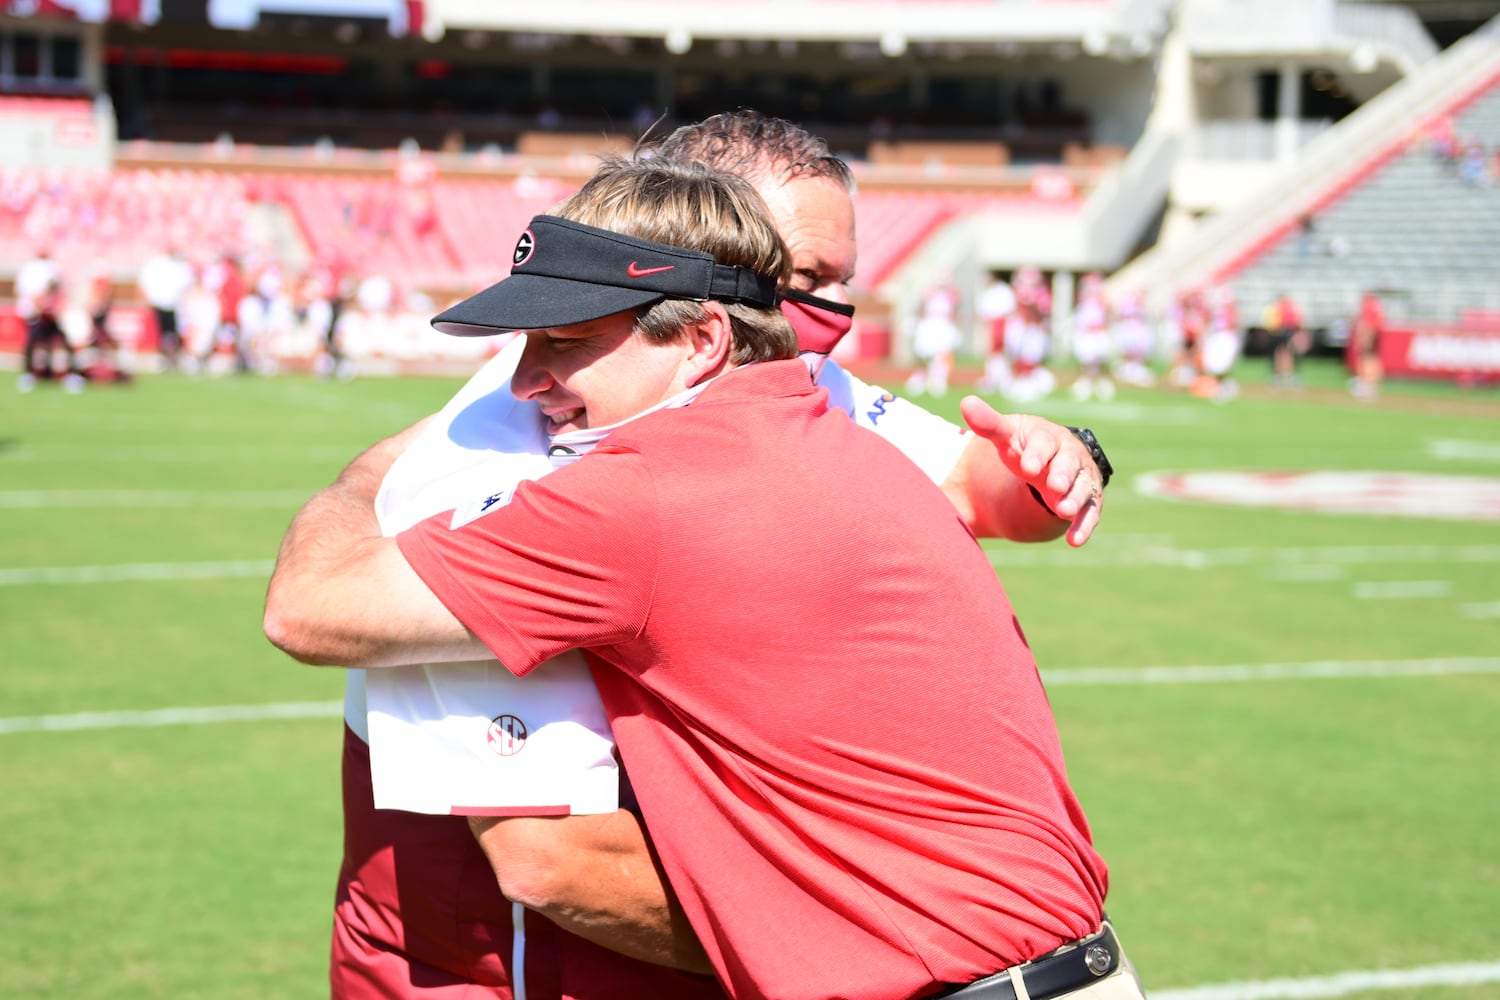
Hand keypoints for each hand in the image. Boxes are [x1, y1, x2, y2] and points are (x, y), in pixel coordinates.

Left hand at [958, 395, 1104, 546]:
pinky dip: (1083, 527)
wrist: (1052, 459)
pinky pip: (1089, 514)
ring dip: (1074, 499)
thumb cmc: (1027, 446)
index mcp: (1048, 437)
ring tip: (1063, 510)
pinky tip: (1075, 541)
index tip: (1026, 466)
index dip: (1036, 454)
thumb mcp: (1008, 435)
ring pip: (1082, 488)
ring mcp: (1080, 480)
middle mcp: (1069, 456)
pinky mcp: (1087, 502)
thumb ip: (988, 423)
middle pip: (1068, 464)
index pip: (1043, 443)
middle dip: (1061, 474)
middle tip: (1053, 485)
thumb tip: (965, 402)